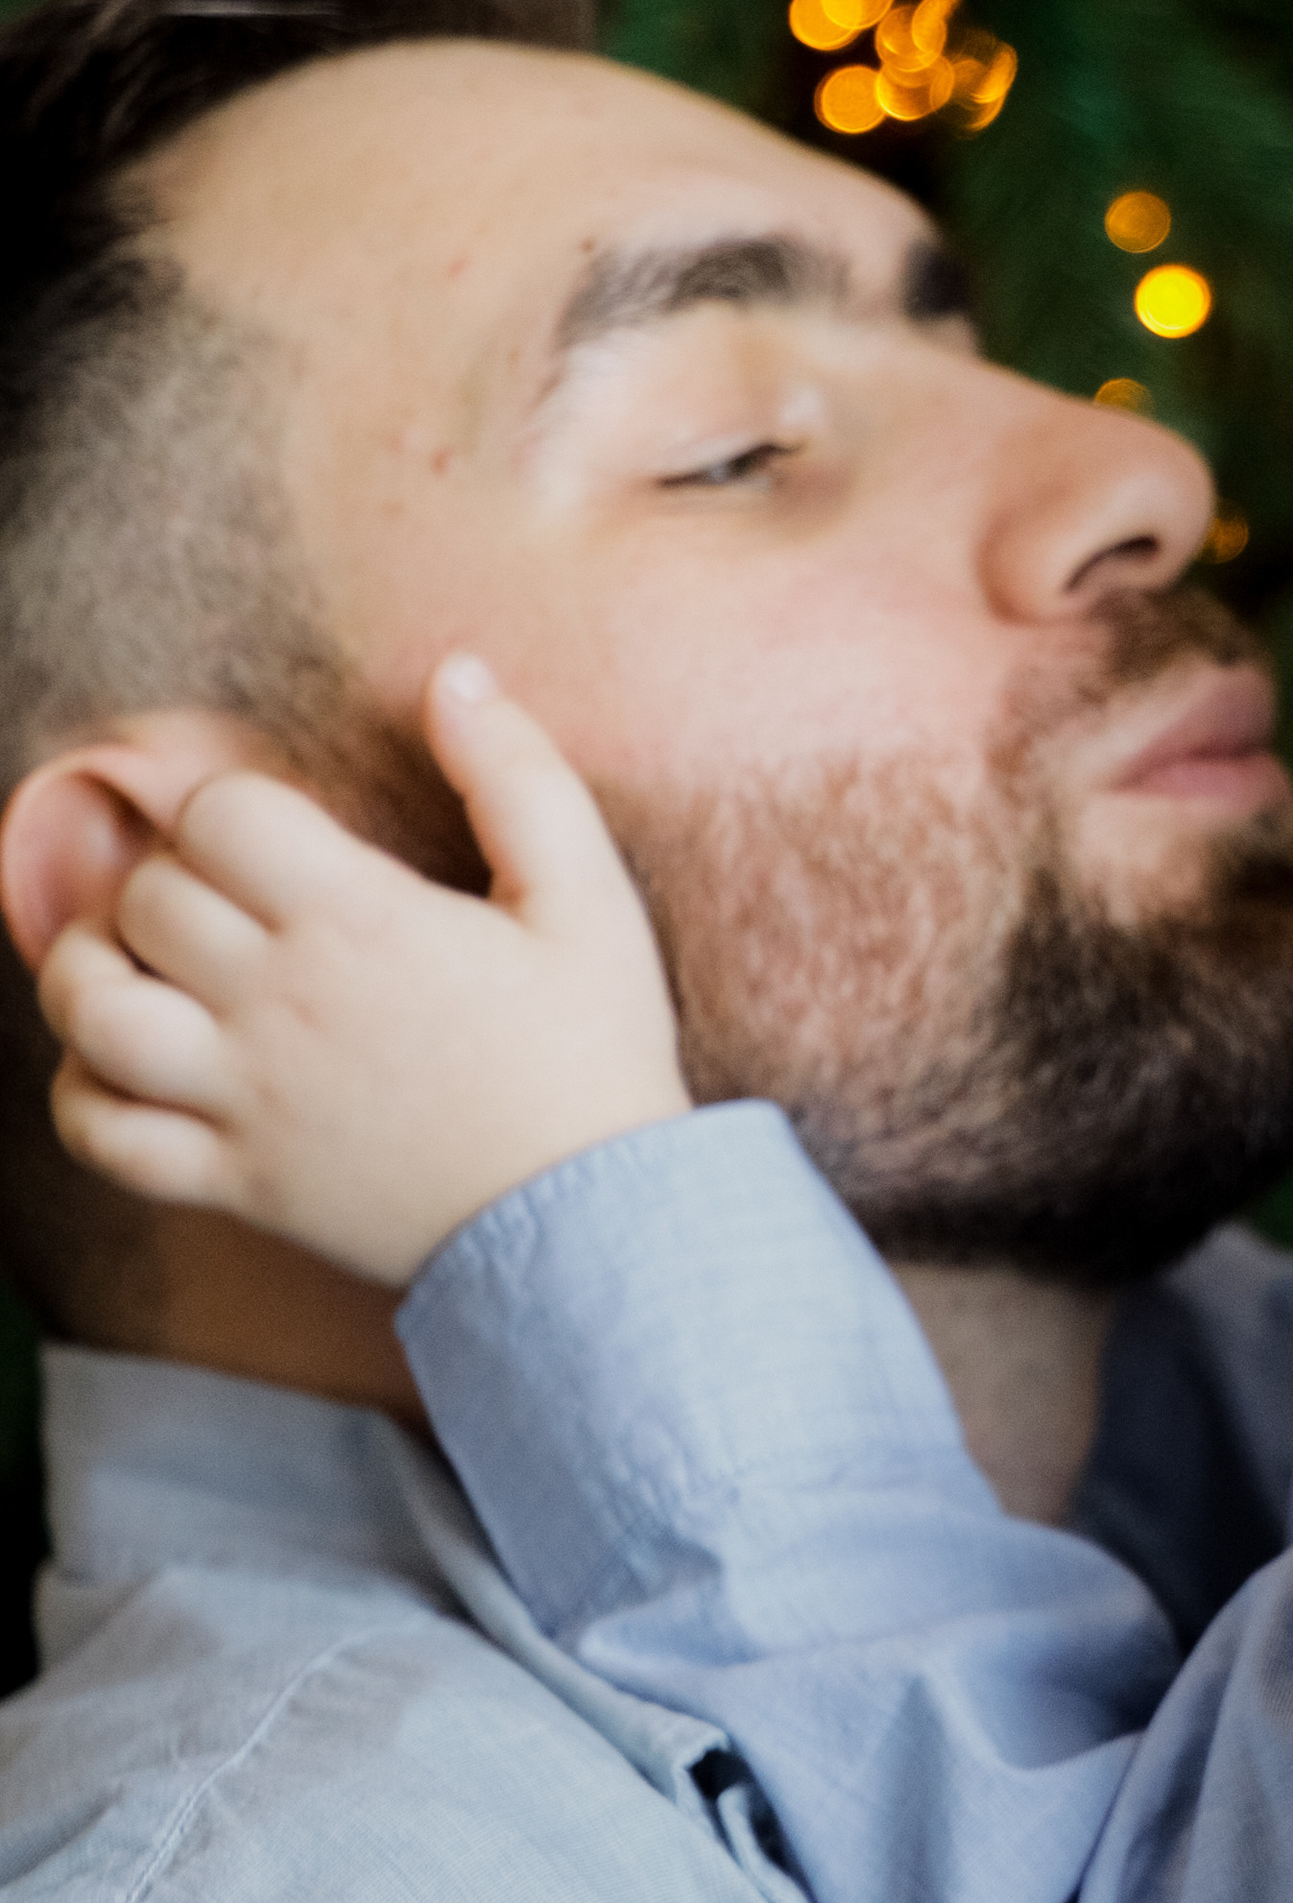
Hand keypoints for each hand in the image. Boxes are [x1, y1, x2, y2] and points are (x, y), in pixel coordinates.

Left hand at [40, 655, 691, 1288]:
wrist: (596, 1229)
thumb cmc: (594, 1053)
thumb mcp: (588, 895)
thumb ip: (519, 773)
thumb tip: (456, 673)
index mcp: (360, 922)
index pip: (218, 819)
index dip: (234, 809)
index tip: (282, 838)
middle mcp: (281, 1007)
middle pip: (146, 902)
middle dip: (175, 881)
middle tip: (232, 901)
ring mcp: (247, 1101)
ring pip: (94, 1015)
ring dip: (93, 973)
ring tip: (142, 965)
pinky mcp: (236, 1183)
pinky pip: (104, 1137)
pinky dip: (85, 1096)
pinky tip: (126, 1068)